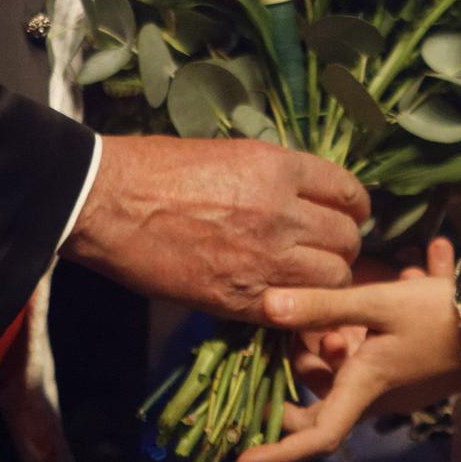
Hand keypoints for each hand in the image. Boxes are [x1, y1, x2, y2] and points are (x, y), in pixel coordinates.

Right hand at [64, 136, 367, 320]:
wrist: (108, 202)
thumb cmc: (156, 168)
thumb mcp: (229, 153)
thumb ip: (274, 176)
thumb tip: (305, 193)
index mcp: (278, 168)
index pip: (348, 191)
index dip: (352, 207)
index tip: (347, 214)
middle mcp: (282, 212)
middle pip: (347, 238)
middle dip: (341, 244)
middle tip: (324, 248)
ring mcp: (264, 259)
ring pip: (333, 277)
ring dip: (326, 278)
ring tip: (307, 276)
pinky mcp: (241, 299)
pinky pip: (297, 308)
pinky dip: (299, 306)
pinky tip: (286, 298)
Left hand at [239, 245, 460, 461]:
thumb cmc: (440, 317)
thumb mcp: (378, 303)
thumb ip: (323, 303)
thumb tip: (266, 306)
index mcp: (365, 387)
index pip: (316, 435)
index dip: (278, 452)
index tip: (242, 461)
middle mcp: (378, 395)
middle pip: (325, 398)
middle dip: (305, 368)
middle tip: (293, 338)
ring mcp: (397, 385)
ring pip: (350, 372)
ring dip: (339, 340)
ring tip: (344, 308)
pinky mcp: (411, 369)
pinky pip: (377, 356)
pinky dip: (370, 330)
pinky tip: (402, 278)